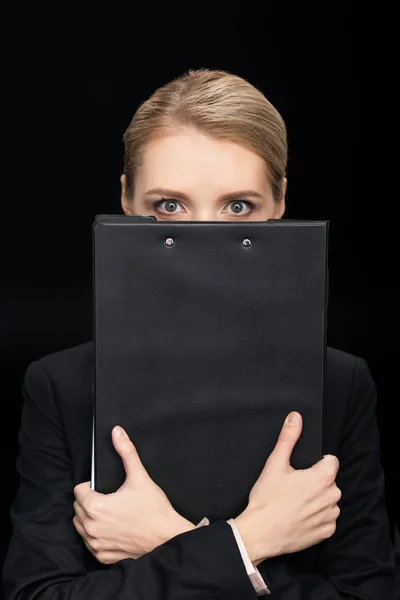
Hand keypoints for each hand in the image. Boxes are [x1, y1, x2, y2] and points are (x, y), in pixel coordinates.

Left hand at [73, 426, 195, 564]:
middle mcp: (91, 528)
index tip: (105, 488)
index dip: (91, 486)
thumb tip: (117, 432)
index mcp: (96, 507)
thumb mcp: (140, 476)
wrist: (168, 538)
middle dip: (89, 501)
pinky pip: (89, 543)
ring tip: (110, 512)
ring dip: (89, 518)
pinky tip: (112, 528)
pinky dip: (96, 536)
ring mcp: (96, 544)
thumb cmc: (154, 509)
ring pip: (81, 526)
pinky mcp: (102, 557)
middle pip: (78, 508)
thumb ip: (126, 452)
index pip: (78, 490)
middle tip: (110, 498)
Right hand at [234, 412, 340, 564]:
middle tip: (294, 486)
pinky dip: (317, 516)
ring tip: (295, 502)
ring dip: (317, 498)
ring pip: (329, 499)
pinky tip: (299, 516)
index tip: (301, 470)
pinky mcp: (326, 532)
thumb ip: (288, 438)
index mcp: (322, 478)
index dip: (316, 463)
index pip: (331, 461)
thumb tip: (296, 417)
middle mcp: (332, 497)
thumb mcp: (275, 463)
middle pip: (329, 480)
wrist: (261, 533)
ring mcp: (330, 516)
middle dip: (316, 480)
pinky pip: (327, 518)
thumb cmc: (267, 499)